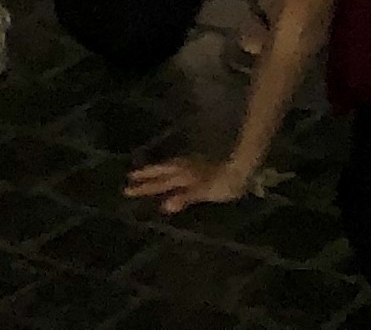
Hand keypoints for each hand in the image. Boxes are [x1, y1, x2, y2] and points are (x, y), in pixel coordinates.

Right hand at [126, 151, 258, 211]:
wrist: (242, 169)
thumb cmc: (223, 183)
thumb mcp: (203, 192)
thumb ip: (184, 197)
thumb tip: (164, 205)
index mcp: (183, 174)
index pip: (160, 181)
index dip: (145, 185)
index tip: (128, 187)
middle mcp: (185, 168)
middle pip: (162, 173)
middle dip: (146, 177)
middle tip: (130, 178)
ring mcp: (193, 166)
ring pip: (170, 169)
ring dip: (157, 172)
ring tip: (146, 174)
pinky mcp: (201, 166)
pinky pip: (179, 169)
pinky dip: (170, 171)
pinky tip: (172, 175)